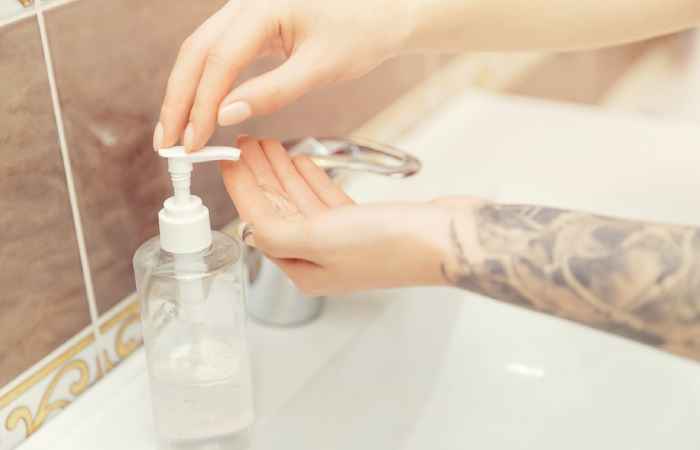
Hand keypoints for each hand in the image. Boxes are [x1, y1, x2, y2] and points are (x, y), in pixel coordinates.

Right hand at [153, 0, 412, 152]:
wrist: (384, 11)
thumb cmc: (361, 33)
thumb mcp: (320, 68)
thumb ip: (272, 91)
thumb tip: (225, 116)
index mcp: (265, 7)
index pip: (219, 61)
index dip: (200, 105)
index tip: (192, 142)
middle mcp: (246, 2)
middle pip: (196, 52)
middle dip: (177, 99)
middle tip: (166, 142)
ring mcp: (246, 10)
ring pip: (201, 51)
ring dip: (184, 91)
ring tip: (174, 131)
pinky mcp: (251, 23)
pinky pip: (216, 51)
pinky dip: (203, 82)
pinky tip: (198, 109)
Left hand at [220, 136, 454, 295]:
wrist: (448, 239)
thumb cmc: (391, 245)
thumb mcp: (322, 239)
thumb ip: (277, 232)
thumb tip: (247, 223)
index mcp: (305, 270)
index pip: (260, 224)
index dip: (241, 191)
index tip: (226, 162)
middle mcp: (320, 259)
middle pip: (278, 211)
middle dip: (259, 176)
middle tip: (244, 145)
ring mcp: (342, 242)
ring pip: (300, 202)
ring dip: (281, 172)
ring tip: (265, 145)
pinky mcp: (363, 224)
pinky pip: (325, 199)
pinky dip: (310, 179)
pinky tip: (299, 161)